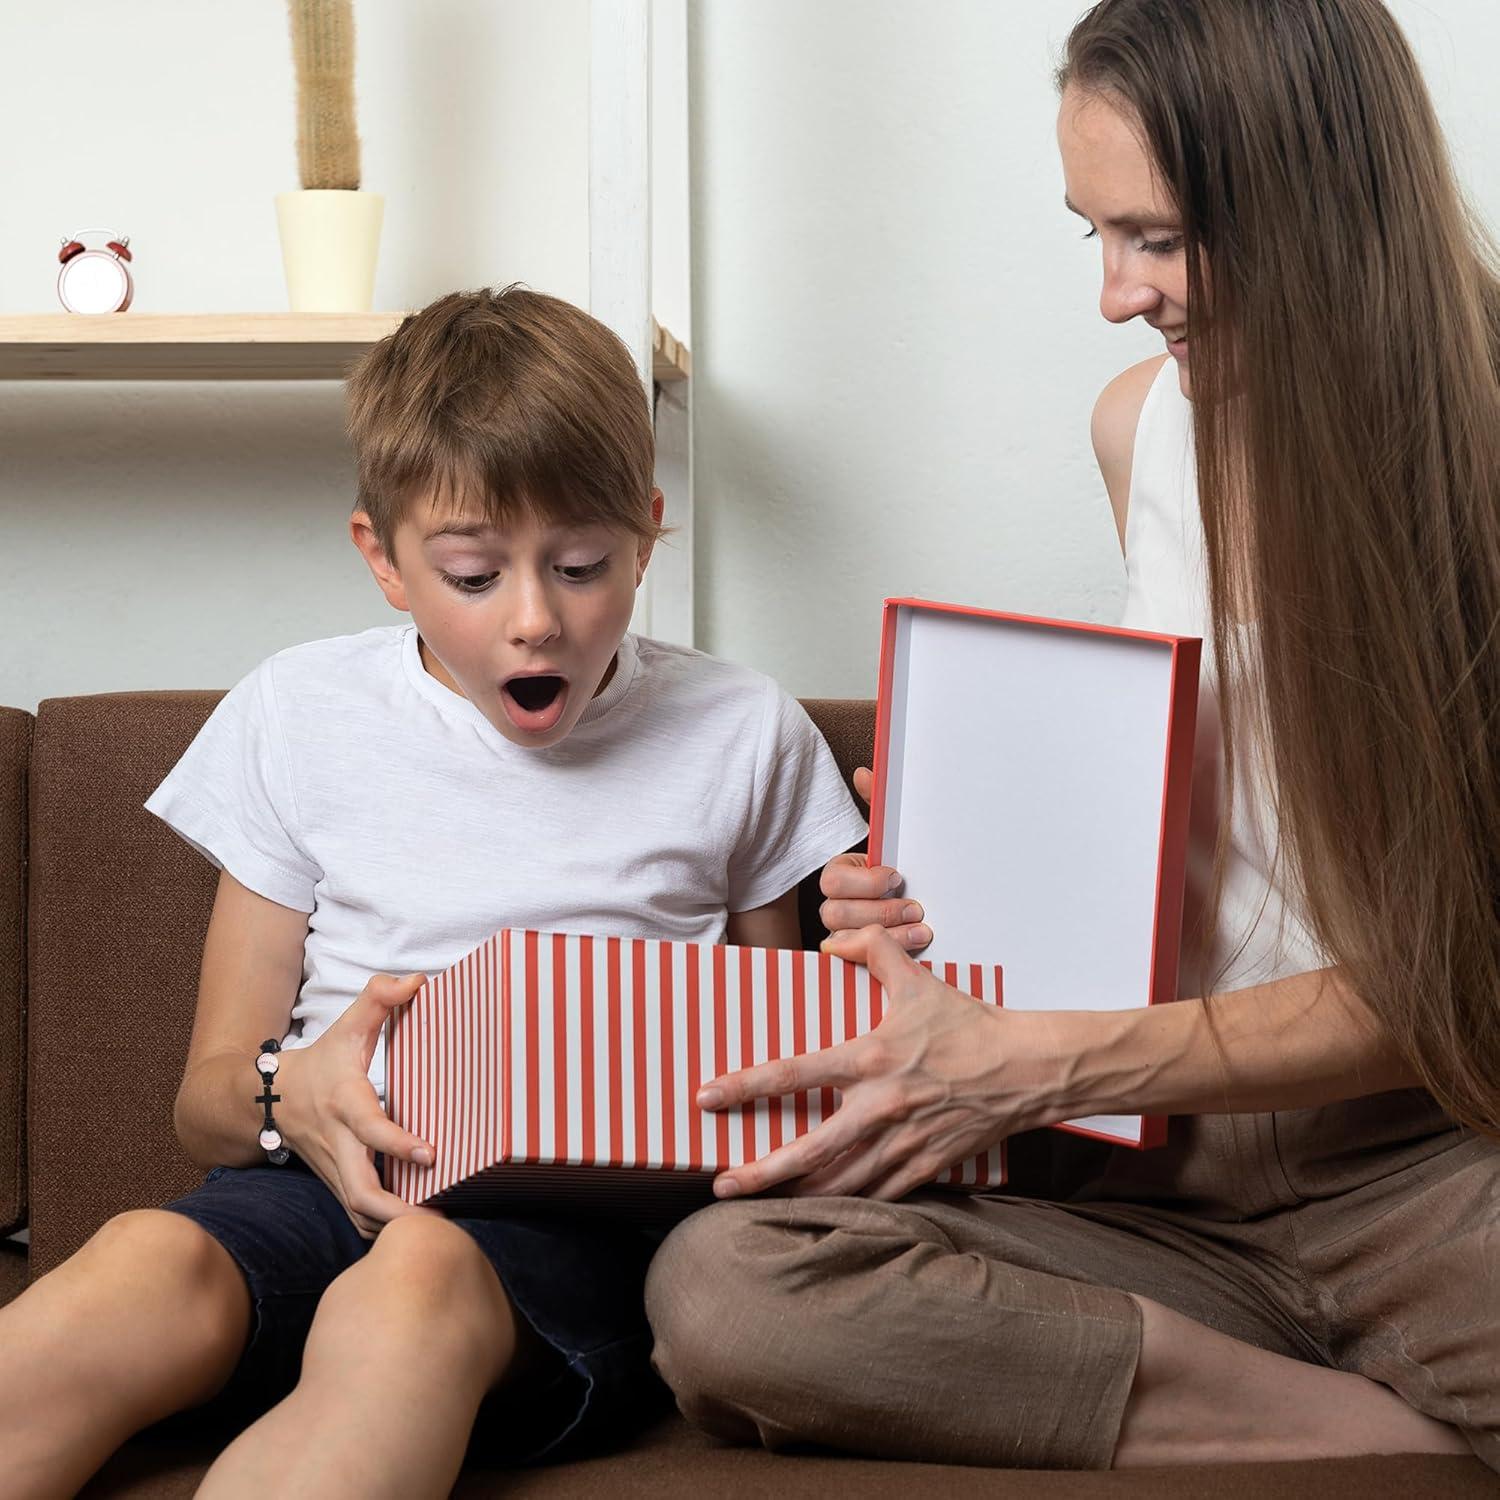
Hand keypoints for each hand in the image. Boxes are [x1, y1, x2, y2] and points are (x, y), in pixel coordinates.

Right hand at [276, 971, 438, 1238]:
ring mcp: (335, 1170)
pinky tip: (414, 1231)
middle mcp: (339, 1144)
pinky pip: (357, 1217)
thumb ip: (380, 998)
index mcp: (345, 1104)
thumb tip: (417, 980)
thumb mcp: (348, 1025)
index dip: (398, 1143)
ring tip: (435, 1232)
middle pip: (360, 1192)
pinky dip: (381, 1229)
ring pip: (358, 1214)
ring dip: (392, 1227)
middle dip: (396, 1211)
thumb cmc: (321, 1061)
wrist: (270, 1098)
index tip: (431, 1153)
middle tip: (437, 1220)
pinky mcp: (337, 1185)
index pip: (370, 1129)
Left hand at [697, 925, 1050, 1201]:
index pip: (794, 1073)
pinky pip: (877, 1195)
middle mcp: (881, 1106)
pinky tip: (820, 1208)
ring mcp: (903, 1143)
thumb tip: (832, 941)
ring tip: (758, 1204)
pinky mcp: (925, 1167)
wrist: (1026, 1070)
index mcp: (870, 1058)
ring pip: (839, 1183)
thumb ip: (871, 949)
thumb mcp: (916, 979)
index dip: (745, 1086)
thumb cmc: (968, 1025)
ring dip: (796, 1195)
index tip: (707, 1098)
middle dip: (760, 1171)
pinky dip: (845, 1204)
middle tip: (721, 1184)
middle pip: (809, 1149)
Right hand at [819, 766, 931, 951]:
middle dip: (879, 910)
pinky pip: (861, 962)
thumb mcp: (894, 840)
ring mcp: (844, 936)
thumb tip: (864, 772)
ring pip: (848, 939)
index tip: (896, 876)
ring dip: (890, 933)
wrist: (928, 903)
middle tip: (915, 906)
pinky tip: (919, 943)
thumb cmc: (905, 871)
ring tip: (923, 927)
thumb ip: (879, 807)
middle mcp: (835, 907)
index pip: (832, 880)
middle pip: (834, 913)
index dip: (864, 882)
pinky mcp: (858, 960)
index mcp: (840, 875)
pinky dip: (894, 952)